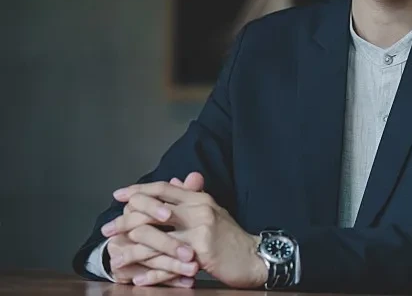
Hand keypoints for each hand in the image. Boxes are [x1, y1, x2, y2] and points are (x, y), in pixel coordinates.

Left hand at [105, 179, 266, 288]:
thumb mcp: (212, 211)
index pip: (163, 188)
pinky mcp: (201, 253)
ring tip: (115, 260)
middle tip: (107, 231)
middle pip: (152, 211)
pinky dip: (151, 275)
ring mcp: (200, 231)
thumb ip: (191, 197)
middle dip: (124, 222)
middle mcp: (198, 210)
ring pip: (155, 239)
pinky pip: (168, 265)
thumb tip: (173, 183)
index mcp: (199, 198)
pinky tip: (138, 279)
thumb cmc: (230, 236)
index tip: (118, 195)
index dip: (138, 190)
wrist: (254, 256)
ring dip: (131, 252)